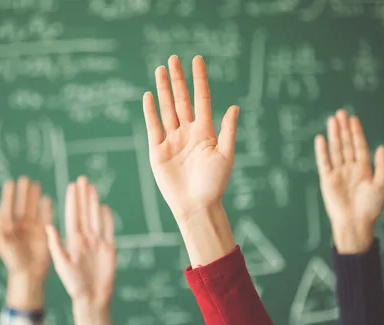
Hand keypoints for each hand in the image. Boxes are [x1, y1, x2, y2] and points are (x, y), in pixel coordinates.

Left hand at [0, 176, 52, 307]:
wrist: (28, 274)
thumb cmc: (13, 260)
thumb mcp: (3, 243)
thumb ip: (0, 226)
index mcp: (8, 228)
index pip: (9, 207)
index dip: (9, 195)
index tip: (10, 183)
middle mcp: (20, 226)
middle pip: (22, 205)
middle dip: (23, 192)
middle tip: (25, 179)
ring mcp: (32, 229)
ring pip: (33, 208)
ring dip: (34, 197)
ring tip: (36, 184)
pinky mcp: (43, 233)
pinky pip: (45, 217)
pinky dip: (47, 208)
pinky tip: (47, 199)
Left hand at [45, 176, 115, 309]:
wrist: (93, 298)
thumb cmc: (74, 285)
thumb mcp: (62, 265)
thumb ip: (56, 245)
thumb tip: (48, 226)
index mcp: (72, 241)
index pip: (72, 215)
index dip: (72, 200)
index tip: (71, 186)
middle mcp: (85, 239)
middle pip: (84, 212)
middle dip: (83, 195)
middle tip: (81, 179)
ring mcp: (97, 243)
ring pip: (96, 217)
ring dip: (93, 202)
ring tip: (91, 187)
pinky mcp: (109, 249)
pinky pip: (108, 230)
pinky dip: (107, 218)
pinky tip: (104, 207)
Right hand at [142, 55, 236, 266]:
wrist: (196, 206)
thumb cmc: (214, 184)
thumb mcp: (225, 156)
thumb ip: (228, 131)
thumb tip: (234, 107)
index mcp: (205, 132)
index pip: (201, 99)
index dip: (199, 79)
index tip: (197, 60)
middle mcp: (187, 132)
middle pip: (181, 100)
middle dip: (178, 79)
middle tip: (173, 59)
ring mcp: (172, 140)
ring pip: (166, 109)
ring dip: (163, 89)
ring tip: (160, 69)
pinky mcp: (157, 151)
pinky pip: (153, 126)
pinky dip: (150, 111)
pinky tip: (149, 95)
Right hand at [314, 110, 383, 253]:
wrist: (355, 223)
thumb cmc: (371, 207)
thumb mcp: (382, 185)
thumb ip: (381, 165)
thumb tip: (381, 146)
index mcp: (363, 169)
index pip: (359, 146)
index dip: (356, 132)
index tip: (353, 118)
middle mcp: (349, 168)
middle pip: (346, 144)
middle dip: (344, 129)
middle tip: (341, 112)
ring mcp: (337, 173)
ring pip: (335, 149)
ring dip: (334, 135)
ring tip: (332, 120)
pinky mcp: (327, 180)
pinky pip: (323, 162)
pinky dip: (322, 150)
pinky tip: (321, 138)